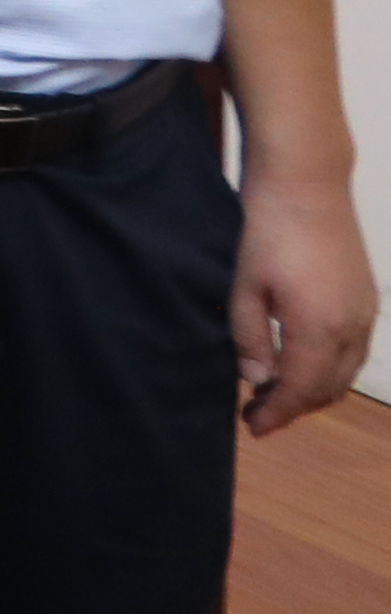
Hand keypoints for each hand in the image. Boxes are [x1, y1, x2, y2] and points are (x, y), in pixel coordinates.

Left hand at [234, 177, 377, 433]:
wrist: (307, 186)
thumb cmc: (266, 233)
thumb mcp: (244, 287)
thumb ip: (249, 337)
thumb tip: (257, 380)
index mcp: (319, 329)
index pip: (299, 389)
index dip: (276, 413)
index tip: (252, 427)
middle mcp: (352, 328)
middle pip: (328, 388)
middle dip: (294, 407)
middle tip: (257, 413)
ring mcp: (367, 314)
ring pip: (347, 373)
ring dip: (315, 391)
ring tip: (277, 394)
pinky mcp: (369, 300)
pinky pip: (356, 352)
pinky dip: (332, 370)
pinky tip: (305, 365)